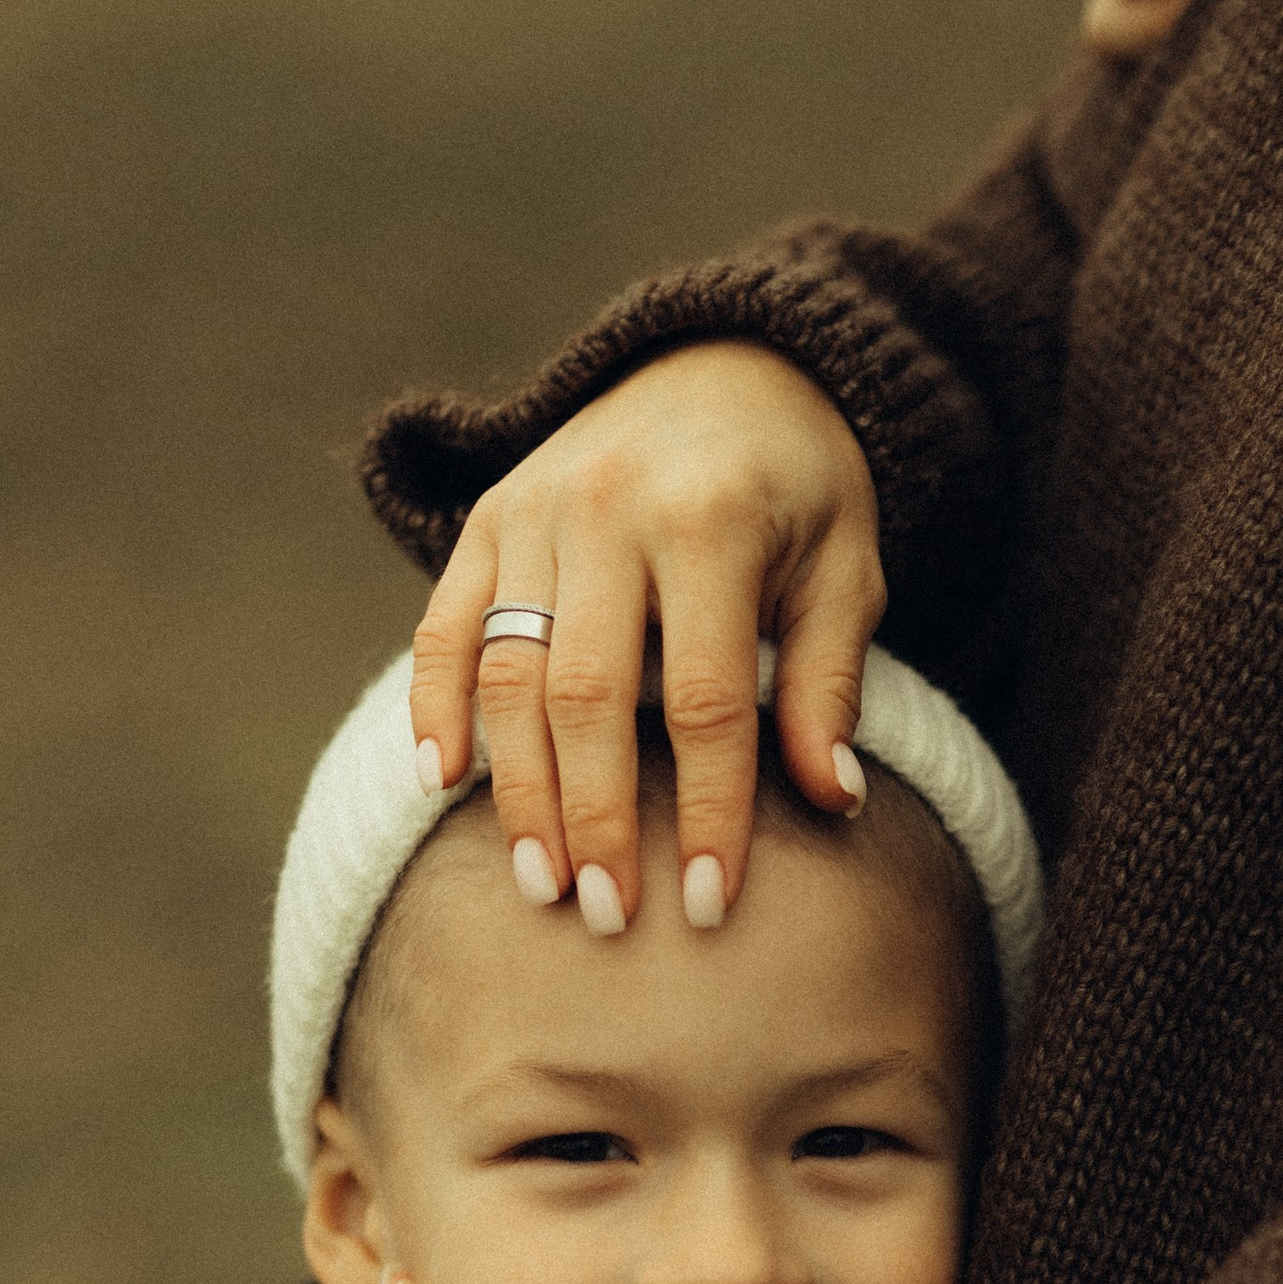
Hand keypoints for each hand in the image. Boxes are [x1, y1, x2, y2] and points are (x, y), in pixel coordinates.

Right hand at [410, 342, 883, 930]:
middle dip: (597, 817)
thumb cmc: (801, 491)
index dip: (708, 809)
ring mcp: (536, 509)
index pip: (705, 699)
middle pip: (589, 695)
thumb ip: (829, 684)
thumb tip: (832, 804)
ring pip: (509, 671)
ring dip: (519, 789)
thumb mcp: (846, 571)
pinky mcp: (489, 516)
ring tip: (542, 883)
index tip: (711, 903)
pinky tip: (445, 783)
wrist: (727, 366)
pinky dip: (436, 702)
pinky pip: (446, 623)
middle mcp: (611, 507)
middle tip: (609, 917)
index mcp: (712, 519)